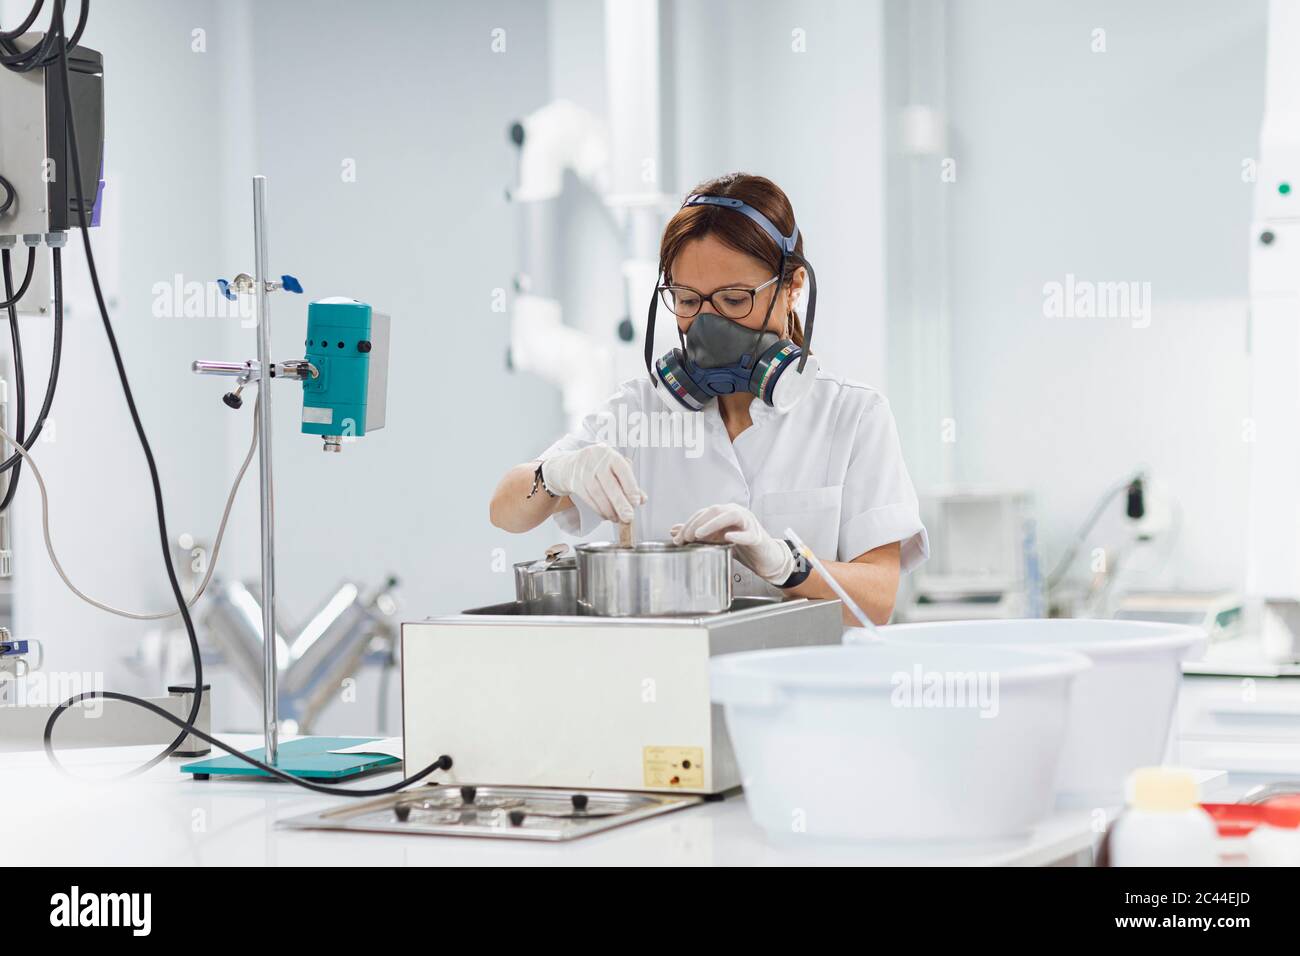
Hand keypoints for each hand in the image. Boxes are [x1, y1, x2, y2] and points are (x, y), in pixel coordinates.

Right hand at [540, 444, 645, 523]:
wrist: (568, 465)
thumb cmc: (597, 466)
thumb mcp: (614, 468)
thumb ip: (629, 483)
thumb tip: (642, 499)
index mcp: (610, 455)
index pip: (623, 470)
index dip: (631, 487)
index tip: (636, 502)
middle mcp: (596, 461)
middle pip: (610, 485)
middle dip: (620, 503)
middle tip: (629, 517)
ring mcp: (584, 472)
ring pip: (598, 494)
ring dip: (609, 510)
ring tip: (618, 519)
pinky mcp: (575, 483)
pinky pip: (589, 499)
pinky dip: (599, 510)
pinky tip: (606, 515)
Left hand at [670, 503, 793, 584]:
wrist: (765, 558)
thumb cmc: (741, 546)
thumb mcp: (715, 539)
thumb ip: (697, 534)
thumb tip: (674, 530)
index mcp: (726, 512)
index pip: (704, 513)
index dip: (689, 524)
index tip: (677, 538)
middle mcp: (737, 513)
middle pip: (715, 510)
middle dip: (697, 523)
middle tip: (686, 537)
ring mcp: (749, 523)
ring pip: (731, 516)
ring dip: (713, 524)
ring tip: (699, 534)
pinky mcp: (757, 537)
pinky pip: (748, 534)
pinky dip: (738, 535)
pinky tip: (728, 537)